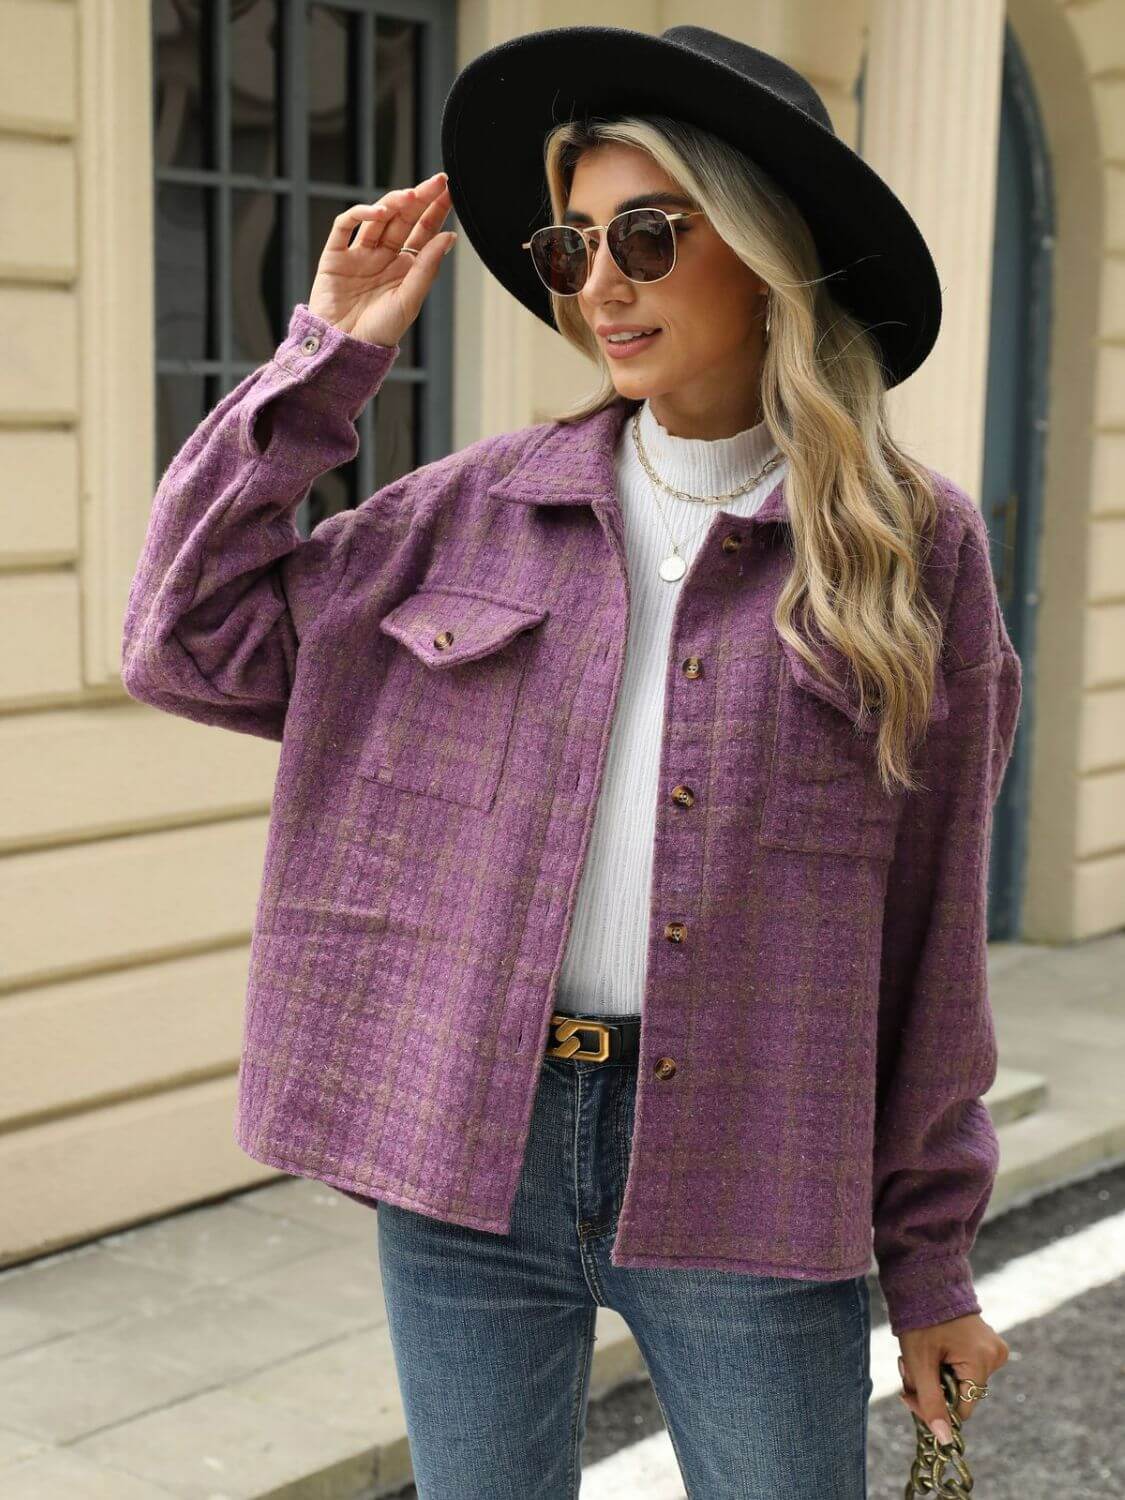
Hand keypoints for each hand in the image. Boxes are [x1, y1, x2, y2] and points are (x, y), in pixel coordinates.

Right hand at [307, 170, 456, 347]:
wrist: (345, 348)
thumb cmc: (379, 332)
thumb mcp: (410, 300)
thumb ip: (427, 268)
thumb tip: (449, 237)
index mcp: (404, 267)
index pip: (422, 231)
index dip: (435, 210)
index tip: (449, 191)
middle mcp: (383, 256)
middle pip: (403, 219)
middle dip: (420, 199)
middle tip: (437, 182)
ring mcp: (359, 253)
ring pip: (377, 218)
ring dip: (393, 203)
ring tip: (409, 196)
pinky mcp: (335, 255)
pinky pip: (345, 226)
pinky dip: (360, 213)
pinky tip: (379, 211)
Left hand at [897, 1313, 1008, 1446]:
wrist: (925, 1282)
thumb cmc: (921, 1319)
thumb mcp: (919, 1362)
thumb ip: (931, 1402)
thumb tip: (944, 1440)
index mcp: (982, 1360)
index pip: (963, 1408)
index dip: (934, 1408)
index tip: (908, 1394)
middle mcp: (996, 1355)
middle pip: (961, 1394)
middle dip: (932, 1388)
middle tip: (908, 1369)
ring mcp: (994, 1348)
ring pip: (961, 1382)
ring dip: (936, 1377)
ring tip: (918, 1356)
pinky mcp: (987, 1344)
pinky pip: (966, 1367)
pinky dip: (945, 1365)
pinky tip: (932, 1350)